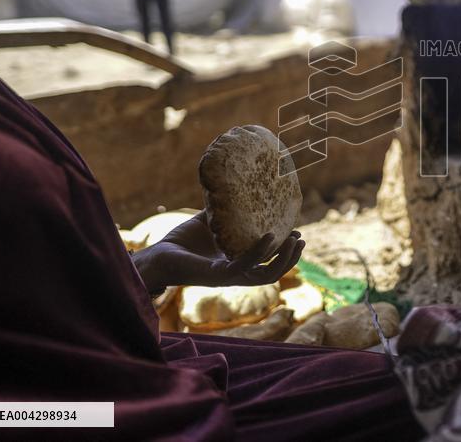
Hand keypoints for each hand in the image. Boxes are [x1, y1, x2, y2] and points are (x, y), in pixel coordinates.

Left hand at [132, 212, 303, 292]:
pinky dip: (258, 252)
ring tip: (295, 239)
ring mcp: (229, 277)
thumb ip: (227, 210)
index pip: (270, 263)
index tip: (298, 233)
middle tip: (302, 239)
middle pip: (274, 273)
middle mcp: (237, 273)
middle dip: (291, 258)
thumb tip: (238, 184)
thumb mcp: (213, 222)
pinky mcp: (217, 275)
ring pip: (266, 275)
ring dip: (283, 259)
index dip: (287, 252)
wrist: (159, 255)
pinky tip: (269, 236)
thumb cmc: (184, 242)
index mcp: (239, 264)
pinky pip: (244, 265)